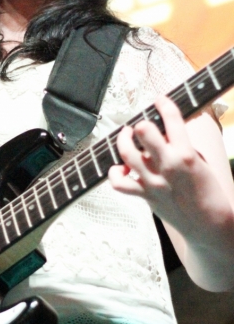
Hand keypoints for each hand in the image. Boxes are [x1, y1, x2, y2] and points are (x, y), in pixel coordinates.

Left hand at [108, 96, 229, 237]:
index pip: (172, 119)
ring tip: (126, 137)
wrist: (208, 223)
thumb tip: (166, 132)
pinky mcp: (145, 195)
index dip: (164, 104)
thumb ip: (182, 146)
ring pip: (127, 153)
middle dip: (140, 124)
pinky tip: (121, 168)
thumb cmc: (208, 192)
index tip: (160, 100)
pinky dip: (114, 173)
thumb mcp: (201, 162)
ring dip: (123, 141)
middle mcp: (168, 165)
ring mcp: (153, 181)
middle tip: (140, 125)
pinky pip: (119, 183)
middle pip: (144, 132)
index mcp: (187, 154)